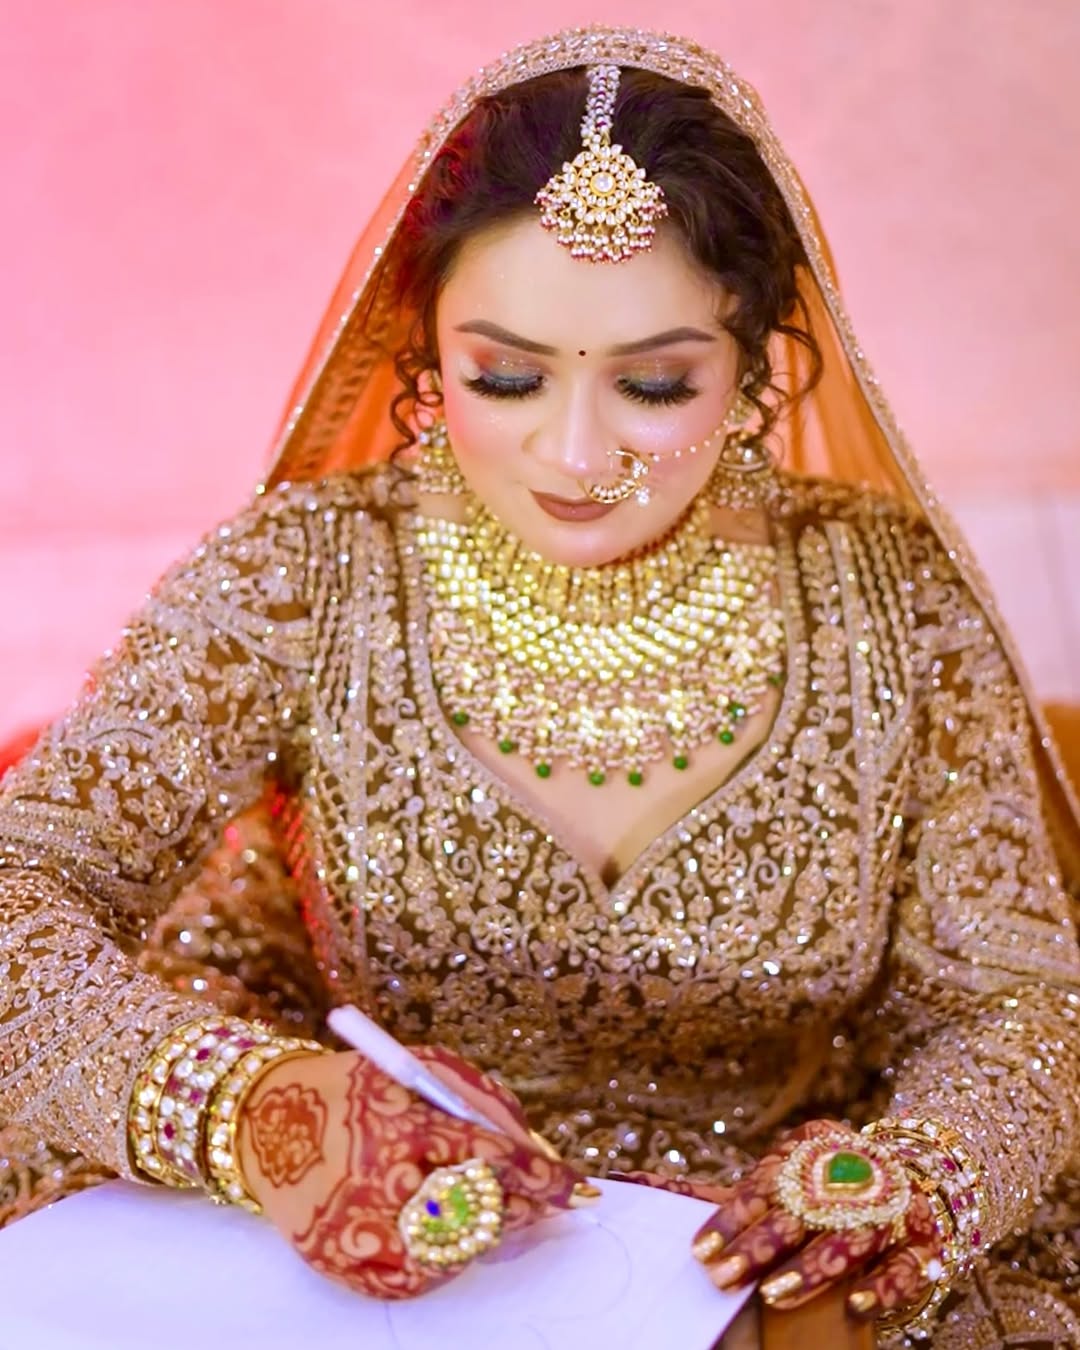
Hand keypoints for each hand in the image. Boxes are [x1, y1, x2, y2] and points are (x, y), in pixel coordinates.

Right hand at [236, 1045, 579, 1298]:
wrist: (264, 1120)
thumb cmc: (356, 1089)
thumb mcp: (418, 1069)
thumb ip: (479, 1104)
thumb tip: (537, 1151)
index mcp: (395, 1121)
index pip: (486, 1153)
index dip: (538, 1174)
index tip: (574, 1187)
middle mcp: (372, 1179)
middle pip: (474, 1211)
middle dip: (522, 1207)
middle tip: (547, 1203)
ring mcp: (352, 1228)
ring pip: (449, 1255)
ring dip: (486, 1234)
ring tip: (499, 1213)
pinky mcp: (335, 1262)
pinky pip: (409, 1282)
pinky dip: (441, 1265)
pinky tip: (451, 1239)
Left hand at [691, 1120, 943, 1322]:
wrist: (913, 1174)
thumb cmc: (824, 1186)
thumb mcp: (781, 1178)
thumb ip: (725, 1196)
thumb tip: (636, 1186)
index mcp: (811, 1150)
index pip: (766, 1182)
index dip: (731, 1216)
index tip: (699, 1250)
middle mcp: (849, 1174)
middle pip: (800, 1211)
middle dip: (759, 1246)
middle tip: (721, 1276)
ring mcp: (888, 1206)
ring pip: (849, 1238)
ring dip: (811, 1268)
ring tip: (773, 1294)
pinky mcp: (922, 1240)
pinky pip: (904, 1265)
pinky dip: (881, 1285)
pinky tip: (855, 1305)